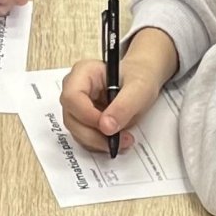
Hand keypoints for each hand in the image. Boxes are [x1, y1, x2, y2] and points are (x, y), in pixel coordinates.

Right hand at [59, 27, 178, 153]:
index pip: (72, 98)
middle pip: (71, 118)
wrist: (144, 79)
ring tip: (123, 140)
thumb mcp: (139, 88)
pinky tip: (117, 139)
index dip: (87, 116)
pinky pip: (85, 137)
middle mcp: (75, 89)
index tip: (108, 127)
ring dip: (98, 142)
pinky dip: (100, 143)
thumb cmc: (140, 76)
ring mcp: (77, 106)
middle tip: (119, 139)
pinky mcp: (83, 120)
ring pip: (77, 131)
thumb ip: (123, 106)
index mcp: (83, 72)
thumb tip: (106, 126)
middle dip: (94, 135)